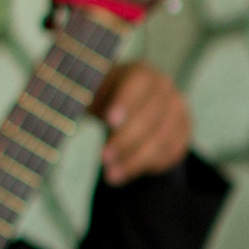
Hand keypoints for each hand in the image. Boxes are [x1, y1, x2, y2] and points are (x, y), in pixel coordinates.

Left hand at [92, 62, 192, 183]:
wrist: (131, 107)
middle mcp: (165, 88)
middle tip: (104, 158)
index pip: (138, 83)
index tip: (109, 122)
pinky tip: (126, 173)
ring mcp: (178, 110)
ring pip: (162, 139)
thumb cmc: (104, 98)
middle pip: (150, 116)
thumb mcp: (91, 90)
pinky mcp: (184, 131)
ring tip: (112, 175)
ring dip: (136, 160)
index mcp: (140, 72)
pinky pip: (172, 153)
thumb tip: (64, 96)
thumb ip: (82, 92)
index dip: (125, 102)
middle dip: (126, 141)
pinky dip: (149, 167)